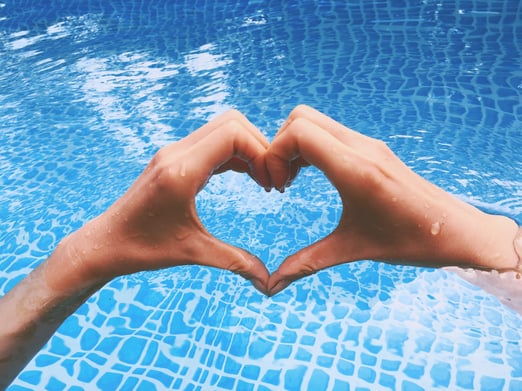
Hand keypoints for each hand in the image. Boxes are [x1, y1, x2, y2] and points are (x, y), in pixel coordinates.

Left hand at [49, 110, 271, 293]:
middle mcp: (177, 153)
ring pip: (223, 129)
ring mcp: (173, 153)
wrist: (105, 243)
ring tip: (262, 180)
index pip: (233, 134)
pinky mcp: (174, 159)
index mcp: (181, 170)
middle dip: (260, 147)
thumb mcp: (193, 253)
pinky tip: (246, 177)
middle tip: (271, 180)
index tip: (271, 184)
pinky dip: (234, 154)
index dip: (261, 153)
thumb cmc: (142, 249)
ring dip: (248, 149)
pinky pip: (212, 142)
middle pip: (232, 123)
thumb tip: (268, 283)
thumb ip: (235, 262)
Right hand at [265, 105, 518, 294]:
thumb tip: (272, 285)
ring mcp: (368, 144)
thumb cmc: (411, 241)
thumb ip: (307, 263)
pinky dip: (311, 147)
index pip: (299, 132)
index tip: (277, 187)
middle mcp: (361, 147)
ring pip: (315, 122)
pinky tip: (312, 177)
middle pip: (301, 118)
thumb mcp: (353, 250)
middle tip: (281, 182)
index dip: (274, 154)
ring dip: (295, 146)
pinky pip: (331, 133)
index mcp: (355, 169)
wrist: (457, 231)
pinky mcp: (372, 149)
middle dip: (279, 146)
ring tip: (292, 181)